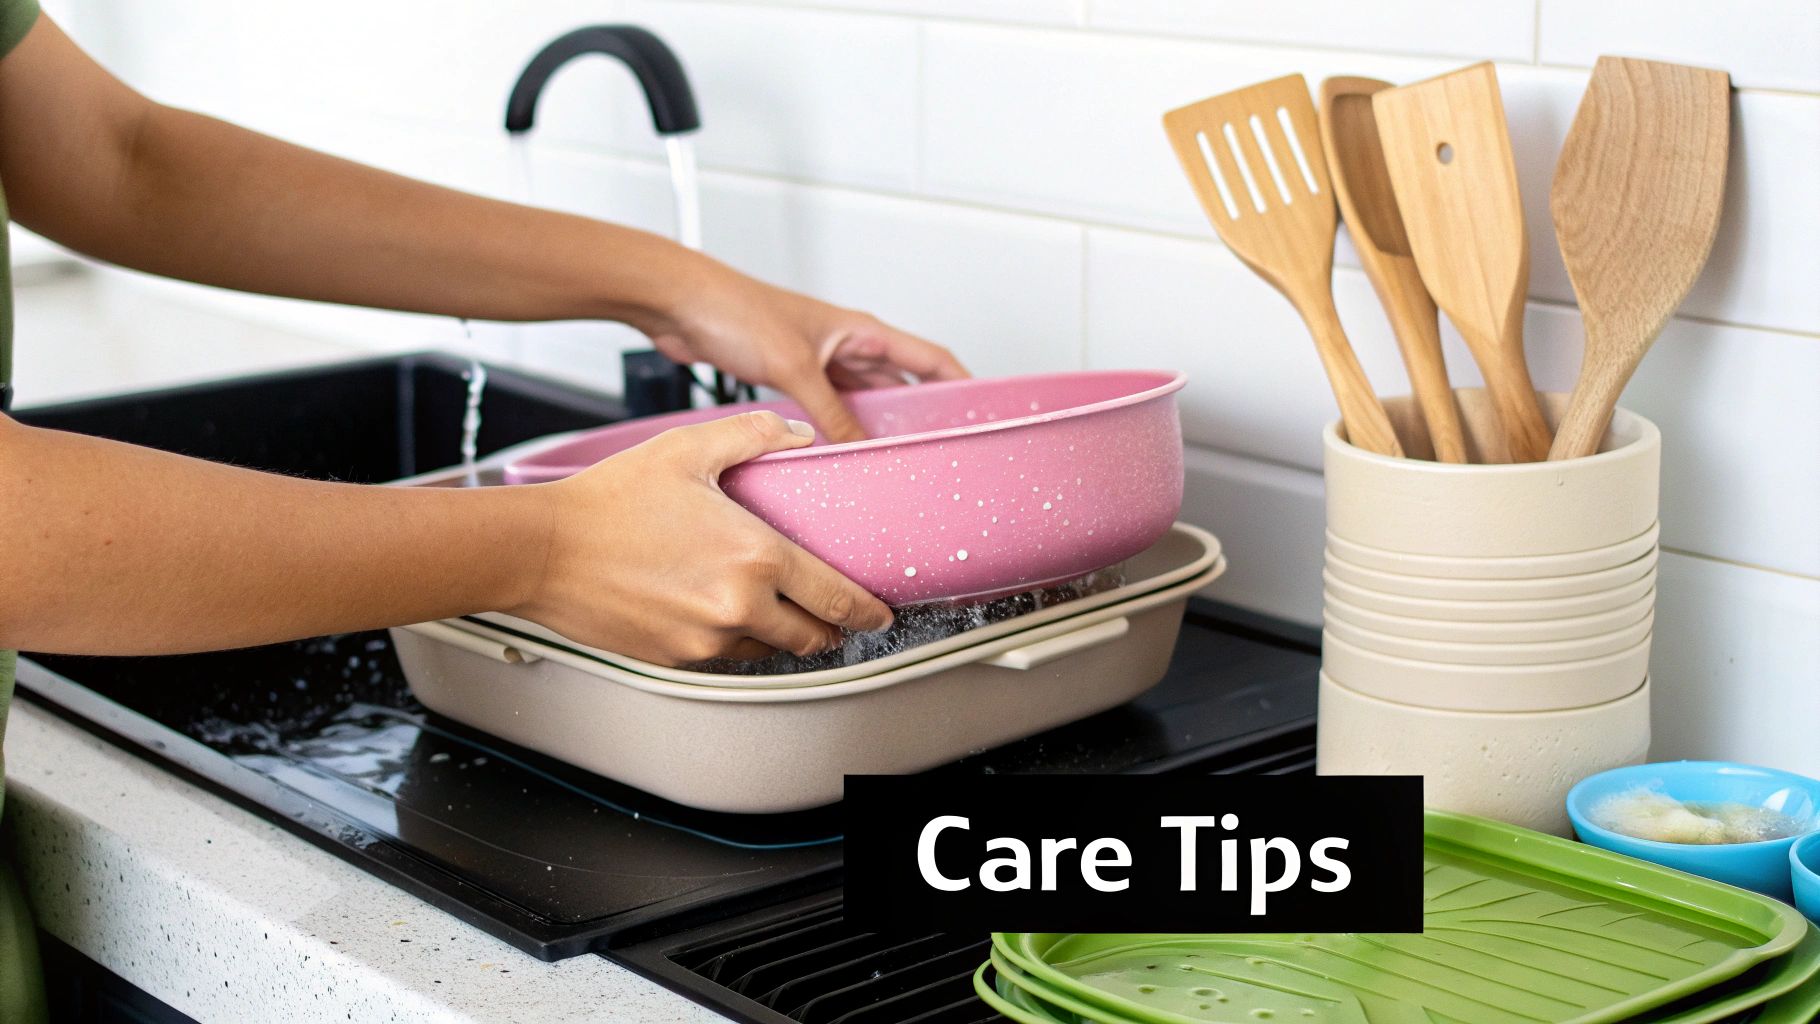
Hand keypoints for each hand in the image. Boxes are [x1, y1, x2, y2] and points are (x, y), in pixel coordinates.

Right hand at [510, 410, 893, 665]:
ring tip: (773, 608)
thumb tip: (795, 433)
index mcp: (755, 556)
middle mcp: (737, 606)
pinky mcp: (676, 658)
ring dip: (781, 634)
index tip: (879, 614)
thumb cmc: (607, 501)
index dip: (867, 611)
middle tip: (834, 616)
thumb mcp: (687, 448)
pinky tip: (719, 610)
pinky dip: (735, 640)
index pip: (837, 598)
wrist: (541, 550)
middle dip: (830, 628)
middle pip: (812, 636)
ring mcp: (705, 639)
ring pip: (770, 651)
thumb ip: (752, 436)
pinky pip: (725, 656)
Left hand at [642, 261, 968, 441]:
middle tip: (943, 450)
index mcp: (860, 330)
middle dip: (923, 414)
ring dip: (879, 426)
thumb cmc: (734, 309)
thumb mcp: (795, 368)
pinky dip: (840, 430)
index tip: (985, 411)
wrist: (680, 305)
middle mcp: (845, 345)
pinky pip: (829, 409)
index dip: (961, 383)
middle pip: (901, 384)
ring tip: (899, 461)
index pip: (929, 358)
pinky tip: (844, 454)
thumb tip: (859, 452)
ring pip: (864, 400)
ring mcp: (819, 361)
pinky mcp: (790, 377)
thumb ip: (830, 414)